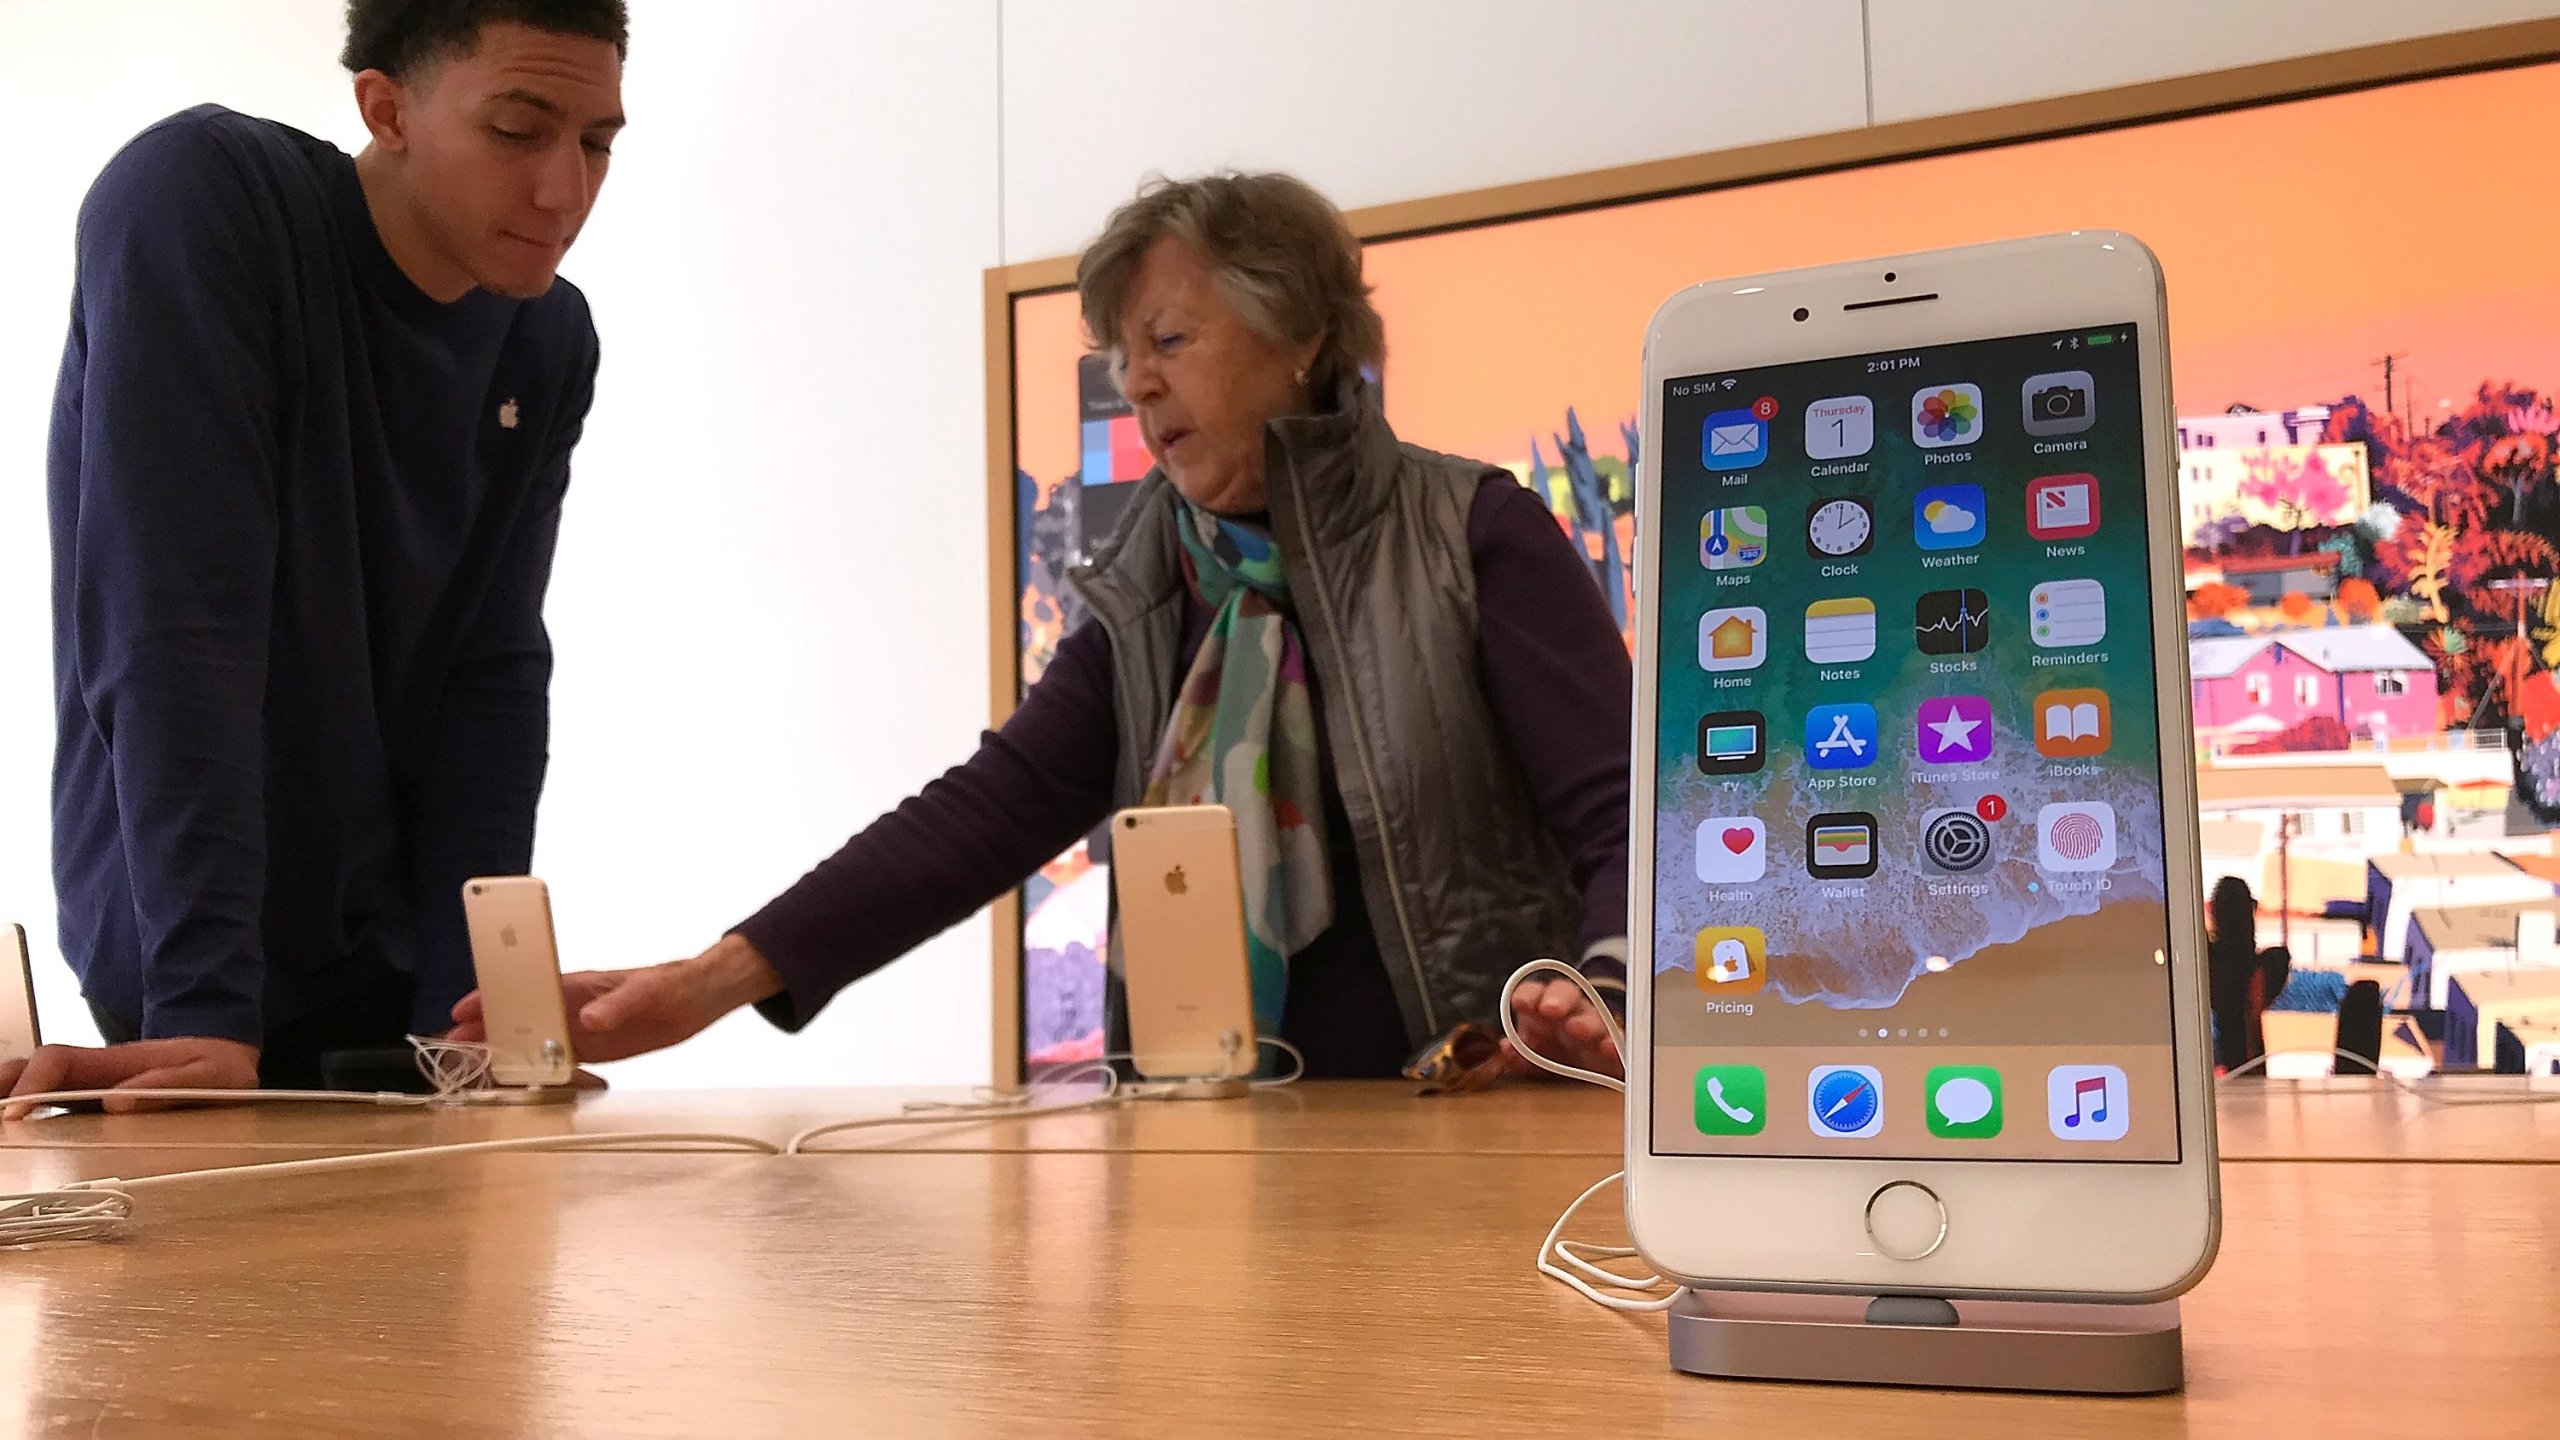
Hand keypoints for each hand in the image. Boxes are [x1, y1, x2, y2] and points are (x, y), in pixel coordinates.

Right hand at [2, 1037, 261, 1118]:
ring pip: (36, 1088)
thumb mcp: (210, 1073)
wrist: (229, 1064)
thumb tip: (118, 1102)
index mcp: (115, 1061)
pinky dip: (27, 1119)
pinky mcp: (94, 1108)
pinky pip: (52, 1108)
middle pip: (32, 1070)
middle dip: (4, 1089)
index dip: (33, 1081)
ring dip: (9, 1102)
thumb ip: (171, 1084)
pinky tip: (17, 1142)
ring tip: (2, 1135)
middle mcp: (94, 1071)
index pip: (58, 1059)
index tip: (17, 1113)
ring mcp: (90, 1088)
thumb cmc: (218, 1067)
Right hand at [447, 934, 782, 1065]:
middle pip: (520, 1016)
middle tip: (454, 1048)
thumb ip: (618, 1003)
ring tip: (477, 1069)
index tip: (464, 1010)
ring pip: (534, 1040)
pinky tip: (521, 1083)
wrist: (699, 1000)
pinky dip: (539, 1071)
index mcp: (578, 984)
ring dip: (508, 1052)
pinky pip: (559, 1062)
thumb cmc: (671, 983)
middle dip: (487, 1029)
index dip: (493, 996)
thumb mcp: (647, 991)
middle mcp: (572, 1006)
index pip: (525, 987)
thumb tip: (589, 1018)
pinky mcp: (596, 1049)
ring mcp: (581, 1029)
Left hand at [1499, 976, 1623, 1081]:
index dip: (1527, 995)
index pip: (1534, 993)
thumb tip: (1506, 1049)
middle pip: (1566, 994)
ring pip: (1593, 1017)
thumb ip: (1518, 1054)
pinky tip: (1610, 1049)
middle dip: (1557, 999)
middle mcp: (1571, 1011)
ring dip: (1585, 1022)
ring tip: (1577, 1029)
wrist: (1588, 1065)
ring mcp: (1596, 1027)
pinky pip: (1618, 1043)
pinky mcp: (1615, 1047)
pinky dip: (1614, 1045)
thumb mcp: (1532, 1055)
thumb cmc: (1554, 1052)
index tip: (1520, 1004)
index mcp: (1544, 1008)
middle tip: (1549, 1010)